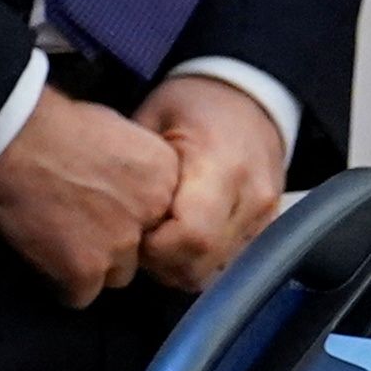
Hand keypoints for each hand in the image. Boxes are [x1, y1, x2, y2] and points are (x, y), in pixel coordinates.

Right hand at [0, 88, 182, 308]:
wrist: (8, 136)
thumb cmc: (51, 122)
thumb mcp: (114, 129)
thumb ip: (132, 166)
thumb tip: (124, 183)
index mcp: (165, 176)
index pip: (163, 217)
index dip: (133, 215)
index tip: (106, 205)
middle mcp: (152, 215)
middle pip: (142, 249)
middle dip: (114, 242)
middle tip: (77, 222)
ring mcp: (120, 246)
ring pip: (115, 275)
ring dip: (89, 263)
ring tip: (56, 238)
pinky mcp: (83, 269)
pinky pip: (78, 295)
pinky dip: (59, 280)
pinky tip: (41, 254)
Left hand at [135, 77, 283, 292]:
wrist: (250, 97)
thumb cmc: (192, 103)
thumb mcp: (153, 117)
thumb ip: (134, 166)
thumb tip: (103, 208)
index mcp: (222, 167)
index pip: (192, 236)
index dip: (152, 248)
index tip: (127, 231)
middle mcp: (251, 200)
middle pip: (201, 265)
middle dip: (160, 264)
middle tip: (134, 237)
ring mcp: (264, 218)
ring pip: (214, 273)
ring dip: (177, 266)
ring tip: (155, 236)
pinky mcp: (267, 228)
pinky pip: (227, 263)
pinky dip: (198, 260)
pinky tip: (178, 237)